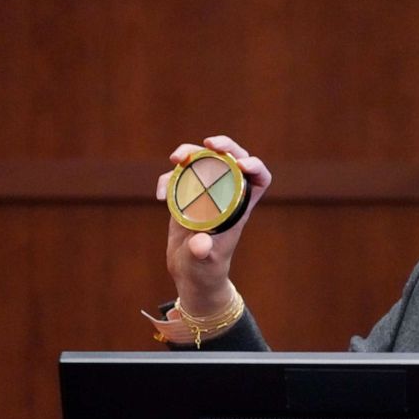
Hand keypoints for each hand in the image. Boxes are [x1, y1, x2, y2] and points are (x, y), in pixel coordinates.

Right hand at [156, 136, 271, 313]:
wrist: (191, 275)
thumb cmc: (206, 271)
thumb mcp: (205, 264)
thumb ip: (203, 253)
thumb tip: (200, 244)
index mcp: (240, 208)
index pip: (258, 180)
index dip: (255, 167)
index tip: (241, 165)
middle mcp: (225, 196)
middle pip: (232, 160)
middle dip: (224, 146)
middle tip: (209, 143)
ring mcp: (205, 193)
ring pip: (205, 161)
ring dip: (191, 152)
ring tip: (176, 159)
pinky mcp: (186, 196)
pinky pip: (180, 176)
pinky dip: (168, 178)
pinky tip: (160, 195)